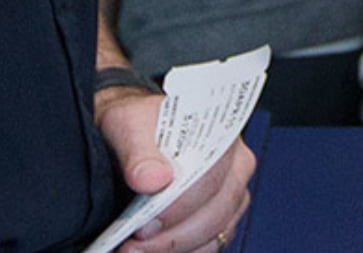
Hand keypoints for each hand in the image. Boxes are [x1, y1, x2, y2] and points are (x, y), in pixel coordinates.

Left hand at [96, 86, 255, 252]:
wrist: (135, 132)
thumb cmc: (137, 122)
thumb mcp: (128, 125)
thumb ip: (139, 152)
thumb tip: (153, 180)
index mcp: (220, 134)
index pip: (209, 178)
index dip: (177, 207)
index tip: (143, 224)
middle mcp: (235, 164)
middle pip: (216, 212)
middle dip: (173, 237)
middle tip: (134, 245)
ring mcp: (231, 193)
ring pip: (215, 234)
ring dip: (175, 248)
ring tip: (136, 251)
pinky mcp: (222, 216)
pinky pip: (212, 244)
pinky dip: (185, 252)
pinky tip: (154, 251)